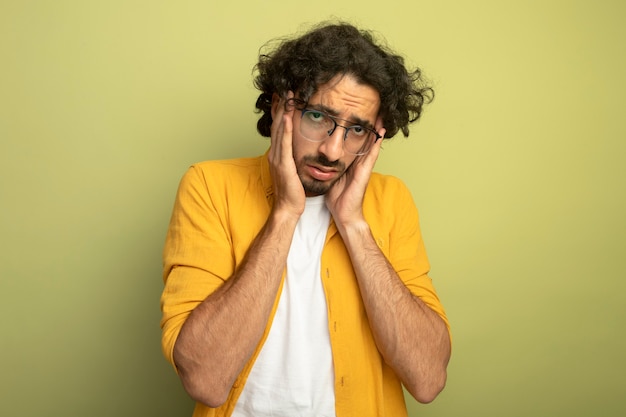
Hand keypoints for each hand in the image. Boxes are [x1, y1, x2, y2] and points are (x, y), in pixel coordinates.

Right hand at [268, 91, 305, 217]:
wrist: (289, 208)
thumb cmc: (294, 191)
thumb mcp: (294, 169)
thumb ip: (294, 157)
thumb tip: (300, 148)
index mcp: (278, 153)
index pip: (280, 127)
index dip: (281, 110)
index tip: (286, 95)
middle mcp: (275, 153)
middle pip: (277, 124)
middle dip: (281, 105)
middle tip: (286, 87)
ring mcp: (277, 158)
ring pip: (279, 130)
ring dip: (283, 111)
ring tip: (287, 95)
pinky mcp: (283, 164)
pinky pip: (284, 143)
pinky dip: (285, 128)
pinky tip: (287, 116)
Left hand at [325, 119, 385, 228]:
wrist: (344, 213)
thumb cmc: (336, 197)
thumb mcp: (329, 175)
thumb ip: (326, 164)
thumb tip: (314, 154)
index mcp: (349, 162)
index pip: (351, 141)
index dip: (352, 127)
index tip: (351, 112)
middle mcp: (358, 161)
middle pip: (363, 139)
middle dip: (366, 124)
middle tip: (371, 107)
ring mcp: (363, 166)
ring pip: (370, 143)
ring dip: (375, 128)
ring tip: (380, 113)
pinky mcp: (365, 171)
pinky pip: (372, 154)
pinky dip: (376, 142)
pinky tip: (381, 131)